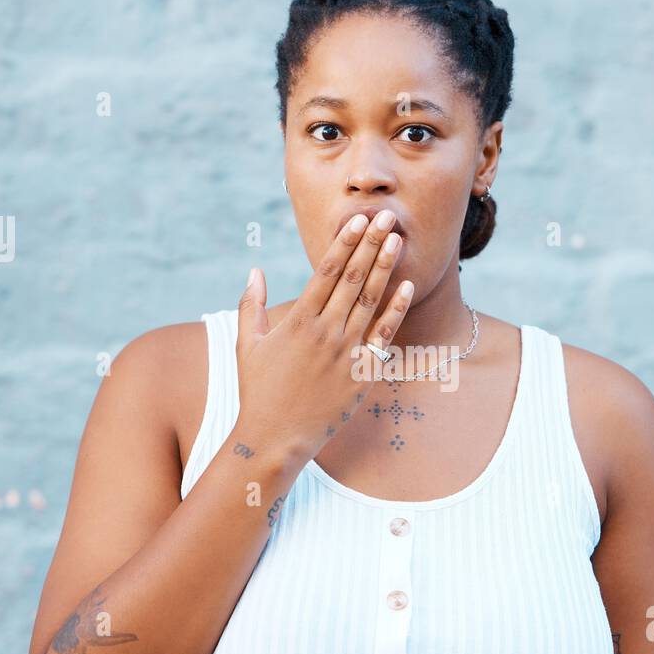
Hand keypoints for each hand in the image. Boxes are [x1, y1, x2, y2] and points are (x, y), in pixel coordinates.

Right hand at [234, 209, 413, 466]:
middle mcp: (324, 332)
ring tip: (398, 239)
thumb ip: (250, 305)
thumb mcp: (246, 345)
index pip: (325, 272)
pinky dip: (396, 311)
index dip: (344, 244)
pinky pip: (383, 337)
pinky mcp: (361, 374)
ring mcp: (345, 352)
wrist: (275, 437)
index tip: (357, 221)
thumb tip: (254, 271)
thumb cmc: (257, 391)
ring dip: (386, 268)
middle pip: (353, 278)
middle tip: (386, 216)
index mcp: (298, 321)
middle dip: (370, 244)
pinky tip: (407, 287)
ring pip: (370, 301)